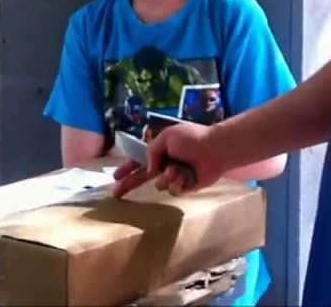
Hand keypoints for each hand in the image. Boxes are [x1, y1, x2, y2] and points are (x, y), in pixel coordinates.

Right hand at [111, 121, 225, 197]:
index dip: (127, 168)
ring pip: (159, 185)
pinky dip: (178, 183)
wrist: (214, 150)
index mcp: (160, 151)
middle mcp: (165, 165)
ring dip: (167, 177)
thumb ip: (152, 150)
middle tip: (116, 194)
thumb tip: (150, 168)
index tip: (116, 177)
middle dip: (129, 184)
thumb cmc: (192, 139)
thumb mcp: (167, 136)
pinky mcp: (184, 187)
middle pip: (142, 177)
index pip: (139, 160)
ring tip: (178, 169)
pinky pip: (174, 190)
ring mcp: (174, 177)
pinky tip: (187, 176)